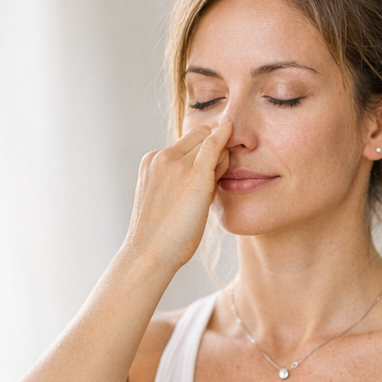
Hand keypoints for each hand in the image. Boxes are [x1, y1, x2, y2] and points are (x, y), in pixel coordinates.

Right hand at [125, 121, 232, 271]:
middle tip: (219, 172)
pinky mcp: (195, 175)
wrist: (150, 253)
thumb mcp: (164, 202)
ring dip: (219, 152)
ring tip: (220, 179)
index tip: (212, 163)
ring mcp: (178, 164)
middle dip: (211, 146)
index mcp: (151, 162)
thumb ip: (177, 184)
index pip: (184, 143)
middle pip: (196, 137)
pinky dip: (223, 137)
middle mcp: (162, 157)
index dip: (201, 149)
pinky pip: (213, 146)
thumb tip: (202, 178)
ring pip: (207, 142)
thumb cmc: (160, 237)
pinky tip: (230, 129)